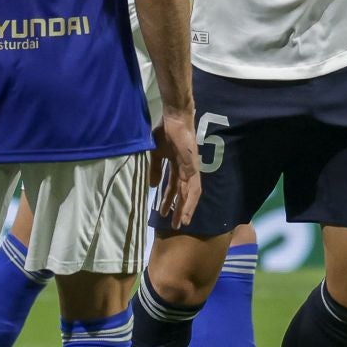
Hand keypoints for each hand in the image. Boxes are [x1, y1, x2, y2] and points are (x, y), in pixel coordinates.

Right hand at [150, 109, 200, 229]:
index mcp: (176, 166)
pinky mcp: (194, 169)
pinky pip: (194, 188)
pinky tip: (186, 211)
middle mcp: (186, 170)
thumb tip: (153, 186)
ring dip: (186, 209)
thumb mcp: (156, 154)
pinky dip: (190, 201)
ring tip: (181, 223)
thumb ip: (155, 170)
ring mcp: (191, 170)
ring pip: (190, 194)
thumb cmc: (164, 132)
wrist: (173, 120)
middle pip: (183, 194)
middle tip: (175, 225)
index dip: (169, 200)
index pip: (173, 187)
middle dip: (179, 209)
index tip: (163, 213)